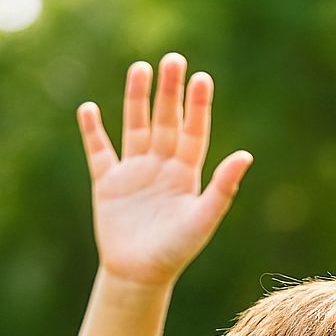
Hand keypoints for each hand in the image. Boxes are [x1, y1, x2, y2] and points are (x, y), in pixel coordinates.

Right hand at [78, 53, 253, 286]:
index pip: (194, 132)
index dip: (198, 106)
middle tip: (173, 59)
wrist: (140, 275)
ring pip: (135, 127)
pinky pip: (99, 151)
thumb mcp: (202, 218)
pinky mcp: (108, 183)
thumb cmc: (177, 251)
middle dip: (169, 92)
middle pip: (166, 121)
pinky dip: (93, 131)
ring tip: (141, 69)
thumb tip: (247, 154)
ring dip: (137, 99)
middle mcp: (162, 167)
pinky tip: (89, 108)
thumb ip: (223, 187)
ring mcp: (135, 172)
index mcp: (187, 174)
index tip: (202, 78)